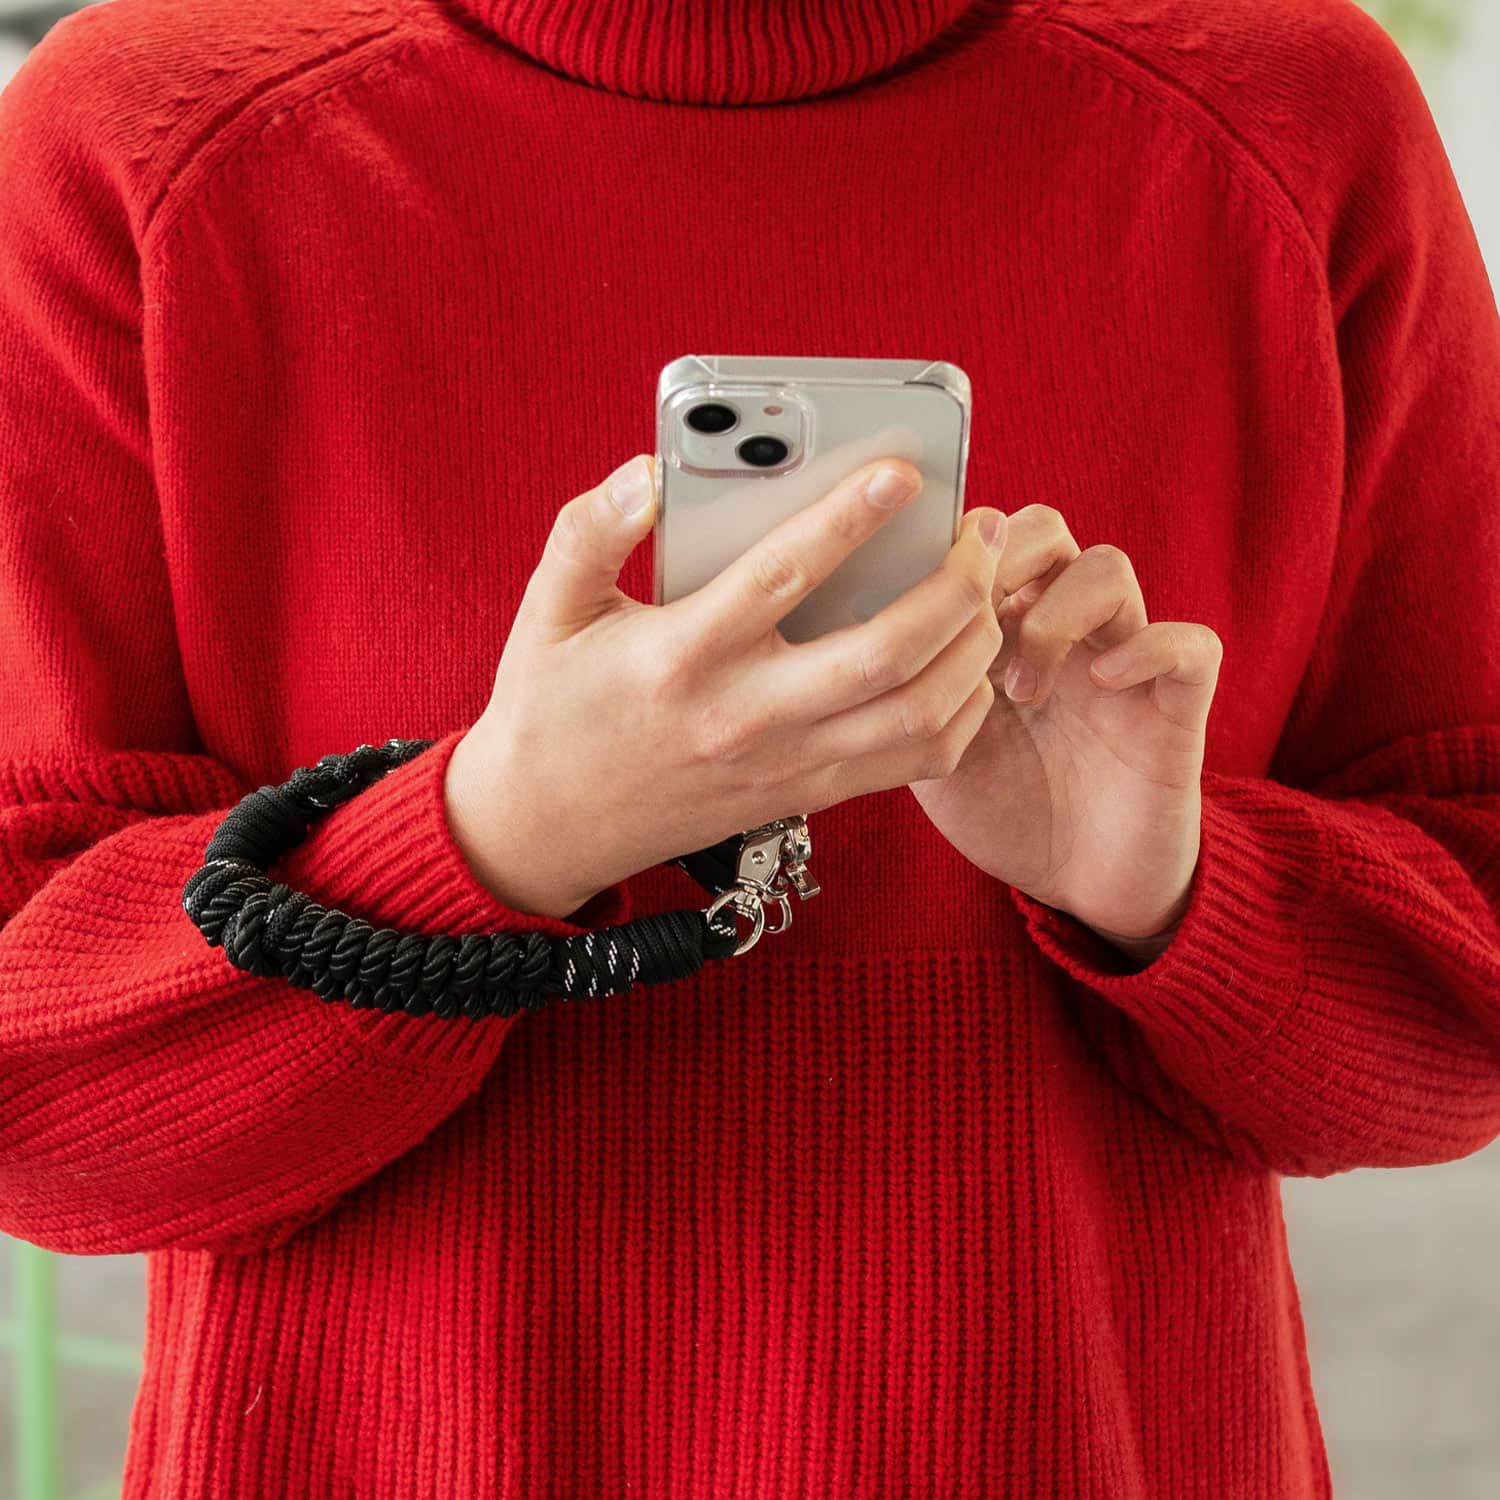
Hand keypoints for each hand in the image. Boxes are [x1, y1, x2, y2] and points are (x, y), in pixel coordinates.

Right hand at [445, 452, 1007, 918]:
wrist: (546, 827)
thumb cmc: (549, 706)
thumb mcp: (548, 609)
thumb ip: (589, 532)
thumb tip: (647, 474)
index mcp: (683, 655)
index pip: (783, 576)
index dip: (851, 518)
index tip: (905, 471)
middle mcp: (745, 715)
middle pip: (884, 654)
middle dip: (955, 588)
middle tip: (979, 532)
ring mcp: (785, 764)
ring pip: (917, 715)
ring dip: (973, 650)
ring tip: (986, 592)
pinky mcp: (805, 795)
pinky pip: (911, 763)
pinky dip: (960, 714)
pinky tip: (966, 665)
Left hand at [907, 504, 1222, 952]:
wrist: (1078, 885)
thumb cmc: (1003, 810)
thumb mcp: (931, 748)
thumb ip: (907, 689)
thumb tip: (852, 637)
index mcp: (1001, 631)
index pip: (983, 539)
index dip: (951, 551)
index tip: (919, 602)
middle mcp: (1063, 632)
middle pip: (1044, 531)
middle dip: (1001, 561)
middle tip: (971, 625)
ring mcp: (1122, 660)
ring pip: (1109, 568)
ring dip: (1057, 614)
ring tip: (1020, 688)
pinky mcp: (1176, 704)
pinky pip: (1190, 645)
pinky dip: (1147, 649)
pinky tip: (1102, 684)